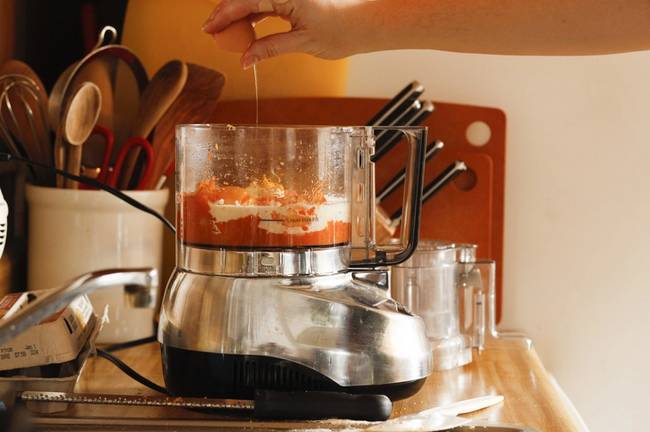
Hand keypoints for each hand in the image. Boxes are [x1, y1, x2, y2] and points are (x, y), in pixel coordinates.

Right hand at [202, 0, 370, 67]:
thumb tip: (245, 60)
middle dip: (225, 13)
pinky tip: (244, 30)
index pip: (245, 1)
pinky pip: (265, 3)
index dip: (223, 15)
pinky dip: (253, 16)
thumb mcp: (302, 43)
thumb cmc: (340, 30)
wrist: (364, 24)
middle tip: (211, 32)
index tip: (209, 29)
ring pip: (253, 0)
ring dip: (238, 15)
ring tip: (224, 34)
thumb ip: (270, 49)